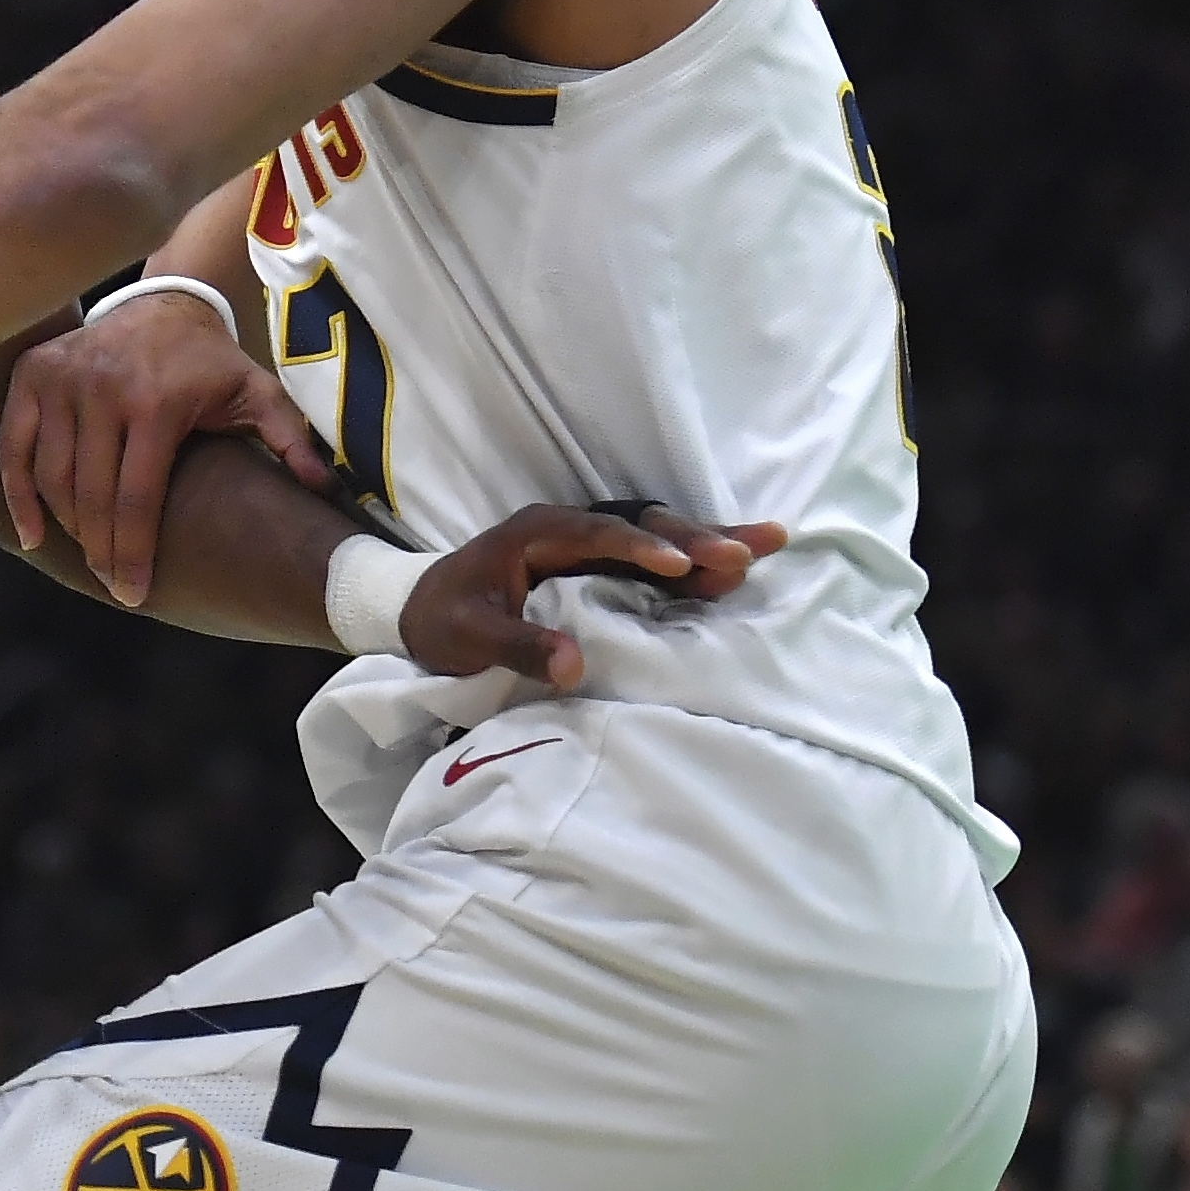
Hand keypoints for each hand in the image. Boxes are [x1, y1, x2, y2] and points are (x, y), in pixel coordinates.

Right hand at [0, 289, 327, 603]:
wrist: (164, 303)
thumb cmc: (212, 363)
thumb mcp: (258, 395)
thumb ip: (290, 442)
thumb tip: (323, 492)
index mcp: (156, 402)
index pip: (136, 497)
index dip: (132, 553)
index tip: (134, 594)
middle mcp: (101, 388)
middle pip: (90, 495)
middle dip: (101, 551)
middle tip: (114, 586)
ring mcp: (62, 379)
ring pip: (52, 475)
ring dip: (66, 526)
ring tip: (89, 556)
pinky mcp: (33, 373)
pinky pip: (12, 444)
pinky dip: (16, 493)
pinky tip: (32, 535)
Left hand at [401, 500, 784, 686]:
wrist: (422, 609)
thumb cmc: (442, 621)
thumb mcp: (467, 639)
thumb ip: (517, 647)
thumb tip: (572, 664)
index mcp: (535, 533)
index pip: (596, 535)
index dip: (640, 548)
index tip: (681, 565)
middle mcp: (569, 528)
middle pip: (640, 525)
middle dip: (692, 538)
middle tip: (746, 553)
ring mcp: (589, 544)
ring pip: (657, 535)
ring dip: (707, 542)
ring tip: (767, 544)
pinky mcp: (601, 564)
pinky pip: (654, 558)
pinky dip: (695, 561)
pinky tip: (739, 566)